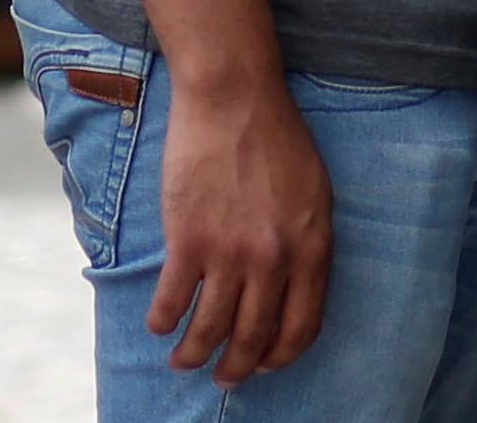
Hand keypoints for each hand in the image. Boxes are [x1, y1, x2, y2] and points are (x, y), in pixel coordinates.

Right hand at [149, 72, 330, 384]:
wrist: (234, 98)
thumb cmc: (277, 138)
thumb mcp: (316, 192)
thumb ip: (309, 243)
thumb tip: (297, 288)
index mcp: (312, 248)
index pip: (302, 325)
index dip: (282, 354)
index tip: (267, 365)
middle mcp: (274, 259)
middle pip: (254, 337)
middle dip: (237, 368)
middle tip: (224, 378)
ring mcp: (229, 252)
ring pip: (209, 329)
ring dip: (193, 354)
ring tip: (184, 361)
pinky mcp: (188, 240)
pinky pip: (172, 301)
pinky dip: (163, 321)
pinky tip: (160, 325)